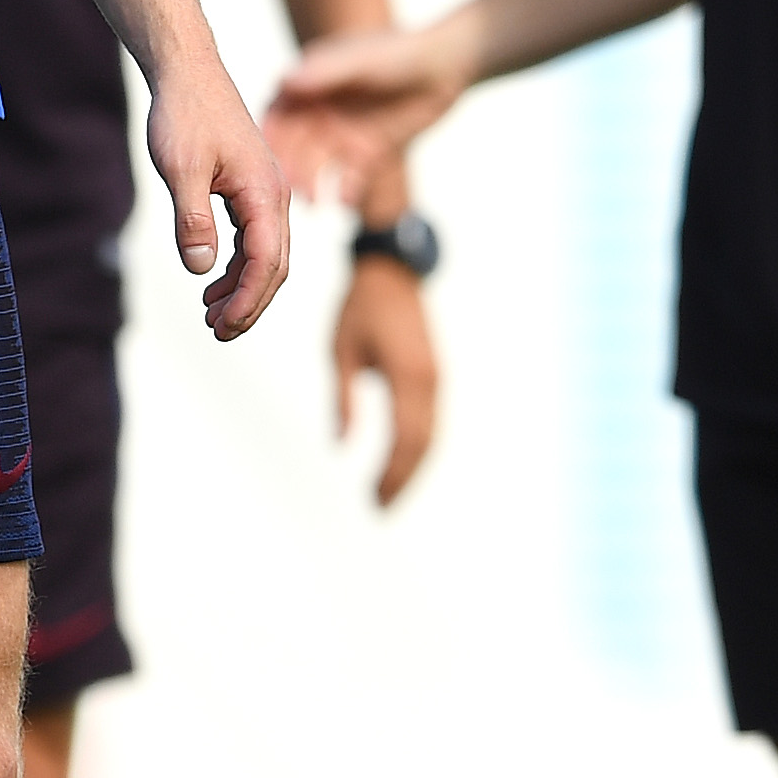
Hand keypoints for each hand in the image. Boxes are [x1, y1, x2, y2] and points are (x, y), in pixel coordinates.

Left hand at [145, 70, 292, 342]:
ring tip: (211, 315)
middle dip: (250, 304)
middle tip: (217, 333)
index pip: (266, 262)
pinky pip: (254, 237)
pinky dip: (238, 265)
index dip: (247, 301)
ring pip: (266, 254)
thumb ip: (191, 219)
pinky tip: (212, 280)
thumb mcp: (181, 169)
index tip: (222, 327)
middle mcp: (274, 194)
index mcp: (265, 192)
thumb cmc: (184, 114)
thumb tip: (200, 269)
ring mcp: (265, 191)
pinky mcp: (250, 187)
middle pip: (275, 265)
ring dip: (243, 288)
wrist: (188, 73)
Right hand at [267, 24, 474, 207]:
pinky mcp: (366, 153)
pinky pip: (350, 179)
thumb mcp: (360, 61)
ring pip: (318, 166)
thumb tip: (284, 82)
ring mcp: (342, 135)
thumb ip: (325, 73)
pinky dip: (345, 191)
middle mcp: (320, 113)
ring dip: (313, 185)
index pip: (278, 114)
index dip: (269, 136)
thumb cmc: (398, 52)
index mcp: (310, 86)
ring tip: (317, 203)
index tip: (265, 157)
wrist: (446, 67)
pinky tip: (346, 201)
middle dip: (291, 169)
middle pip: (295, 147)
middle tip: (292, 189)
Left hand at [335, 251, 442, 506]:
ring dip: (412, 466)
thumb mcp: (342, 351)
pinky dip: (418, 445)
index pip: (404, 438)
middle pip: (422, 443)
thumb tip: (342, 444)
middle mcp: (428, 380)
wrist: (392, 269)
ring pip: (430, 434)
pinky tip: (401, 460)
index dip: (392, 473)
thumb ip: (344, 398)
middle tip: (380, 508)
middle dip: (403, 478)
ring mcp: (435, 376)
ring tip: (389, 492)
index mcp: (406, 375)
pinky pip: (430, 419)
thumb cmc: (360, 307)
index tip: (373, 500)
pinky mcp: (433, 372)